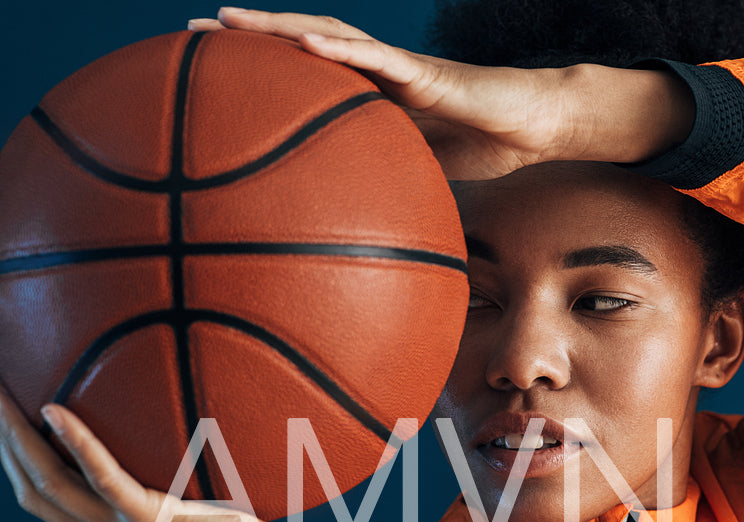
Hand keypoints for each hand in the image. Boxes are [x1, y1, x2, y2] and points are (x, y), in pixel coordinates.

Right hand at [0, 388, 298, 521]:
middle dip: (4, 442)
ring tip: (1, 394)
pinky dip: (76, 444)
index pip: (46, 500)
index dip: (17, 462)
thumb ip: (175, 494)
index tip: (7, 425)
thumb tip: (182, 444)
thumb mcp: (195, 521)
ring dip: (16, 437)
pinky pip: (102, 479)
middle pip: (33, 488)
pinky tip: (53, 410)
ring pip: (49, 482)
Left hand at [188, 8, 694, 177]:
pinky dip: (338, 50)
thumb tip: (356, 256)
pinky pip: (377, 57)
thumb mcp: (424, 183)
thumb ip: (388, 202)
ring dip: (276, 27)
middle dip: (245, 38)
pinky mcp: (425, 72)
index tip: (203, 78)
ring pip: (328, 37)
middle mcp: (374, 76)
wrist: (535, 128)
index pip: (302, 81)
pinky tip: (301, 44)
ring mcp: (398, 68)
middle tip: (187, 38)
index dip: (255, 75)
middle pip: (299, 48)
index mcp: (369, 99)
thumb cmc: (486, 152)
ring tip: (229, 22)